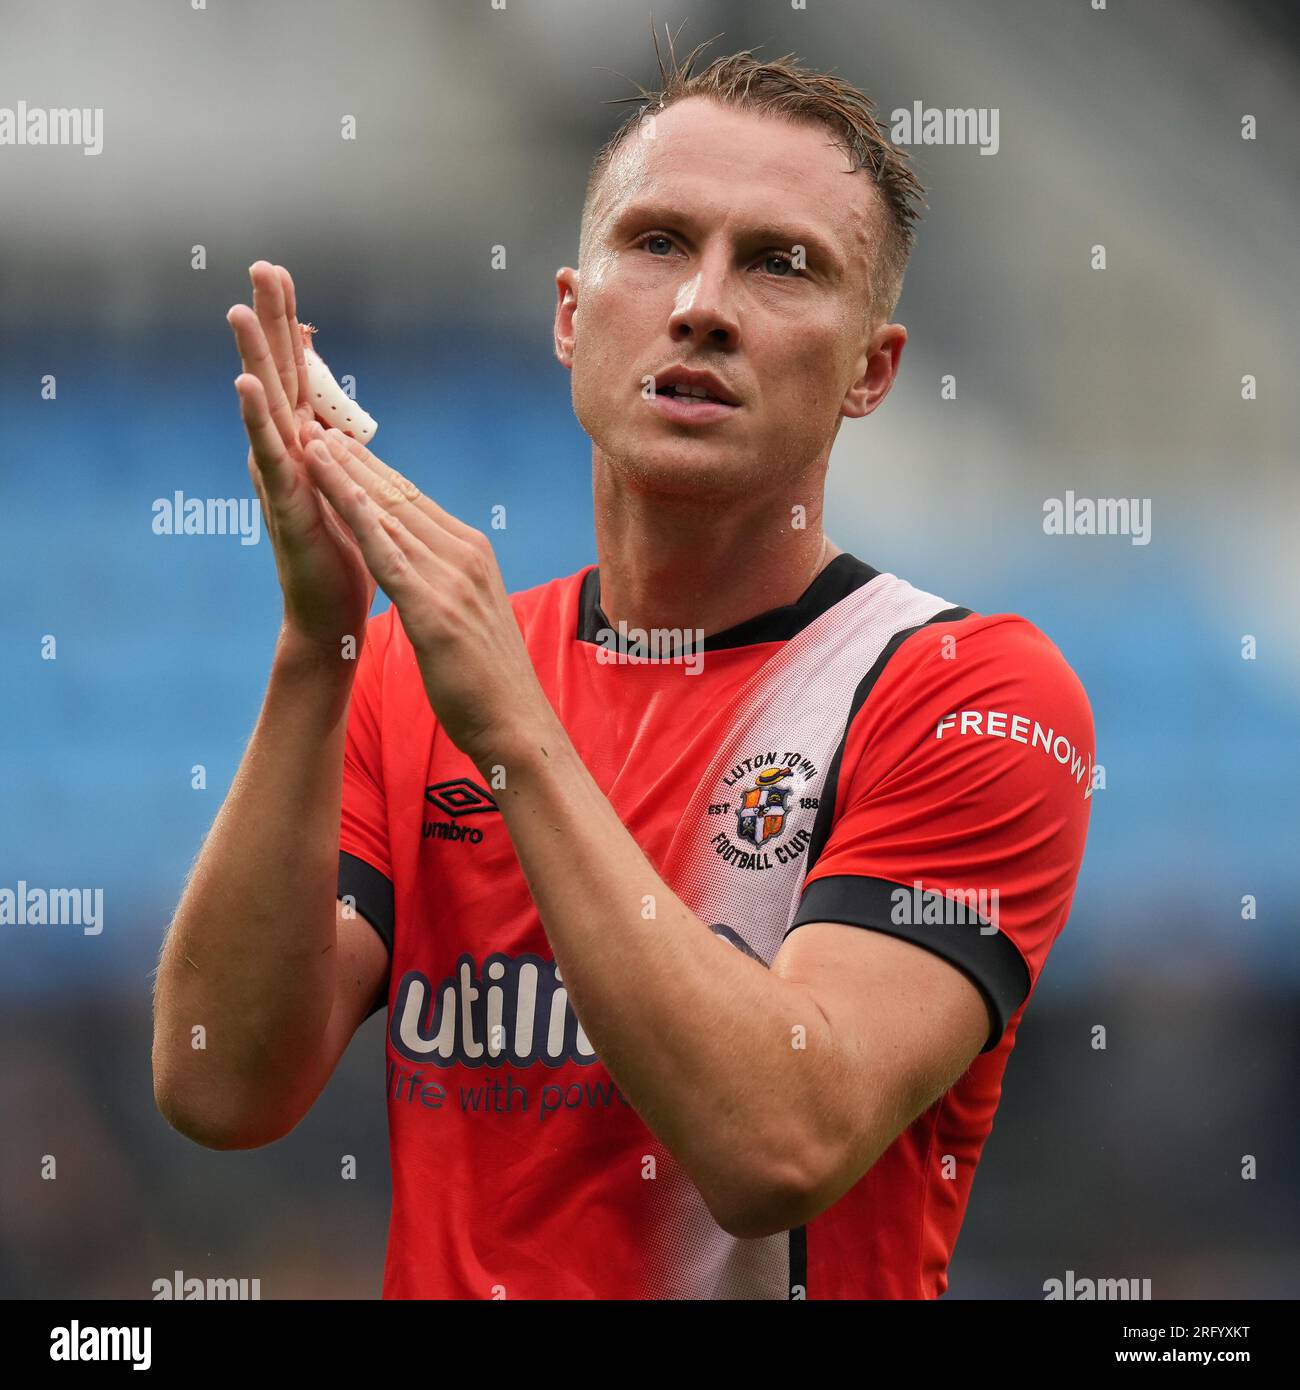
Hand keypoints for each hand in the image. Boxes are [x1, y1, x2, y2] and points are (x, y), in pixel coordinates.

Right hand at [227, 262, 375, 655]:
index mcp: (301, 444)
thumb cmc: (340, 550)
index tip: (280, 272)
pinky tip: (245, 387)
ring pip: (264, 407)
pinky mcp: (284, 506)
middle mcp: (282, 453)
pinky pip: (271, 458)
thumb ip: (330, 439)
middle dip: (268, 320)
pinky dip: (257, 421)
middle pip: (274, 375)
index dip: (287, 324)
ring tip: (238, 311)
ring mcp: (279, 477)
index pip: (294, 372)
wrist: (328, 612)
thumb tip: (325, 400)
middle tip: (261, 265)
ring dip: (251, 358)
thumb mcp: (339, 481)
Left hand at [302, 428, 553, 767]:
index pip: (415, 502)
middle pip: (399, 497)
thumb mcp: (466, 616)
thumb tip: (421, 570)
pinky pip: (385, 553)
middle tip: (315, 426)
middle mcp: (466, 555)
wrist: (515, 725)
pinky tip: (331, 490)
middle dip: (354, 461)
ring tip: (310, 443)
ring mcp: (451, 580)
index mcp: (474, 554)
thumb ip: (445, 583)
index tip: (341, 443)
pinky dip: (355, 515)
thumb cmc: (488, 681)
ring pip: (387, 515)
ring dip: (345, 476)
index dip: (374, 470)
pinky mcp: (433, 609)